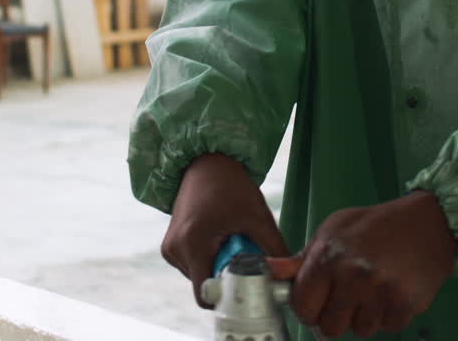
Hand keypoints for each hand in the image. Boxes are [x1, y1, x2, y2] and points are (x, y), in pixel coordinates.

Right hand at [161, 153, 288, 306]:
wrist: (206, 162)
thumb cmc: (230, 185)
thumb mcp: (257, 216)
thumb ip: (273, 248)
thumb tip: (287, 275)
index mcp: (193, 245)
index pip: (206, 294)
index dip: (228, 295)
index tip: (246, 286)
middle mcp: (175, 250)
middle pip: (205, 285)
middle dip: (226, 277)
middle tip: (243, 253)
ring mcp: (170, 249)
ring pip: (199, 277)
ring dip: (217, 266)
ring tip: (229, 241)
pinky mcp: (170, 246)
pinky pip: (193, 266)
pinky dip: (208, 259)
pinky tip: (218, 239)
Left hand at [267, 192, 456, 337]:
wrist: (428, 221)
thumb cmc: (378, 224)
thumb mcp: (334, 230)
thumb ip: (303, 258)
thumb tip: (272, 271)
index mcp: (329, 257)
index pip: (303, 307)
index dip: (309, 307)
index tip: (317, 301)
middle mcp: (353, 276)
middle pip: (330, 328)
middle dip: (337, 316)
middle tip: (349, 296)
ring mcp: (381, 292)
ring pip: (360, 331)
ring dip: (365, 316)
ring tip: (374, 288)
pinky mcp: (406, 304)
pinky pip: (388, 328)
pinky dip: (389, 315)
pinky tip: (392, 290)